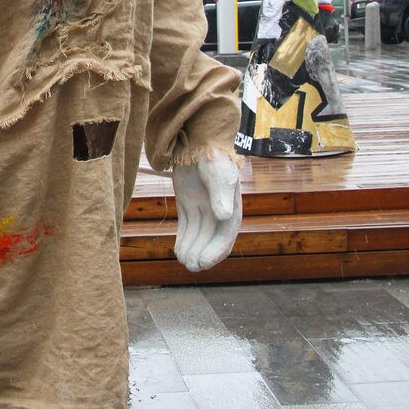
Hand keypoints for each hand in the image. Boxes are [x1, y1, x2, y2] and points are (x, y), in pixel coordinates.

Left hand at [172, 150, 241, 271]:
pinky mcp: (188, 203)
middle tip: (190, 266)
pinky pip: (187, 227)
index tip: (204, 263)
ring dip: (191, 249)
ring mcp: (202, 208)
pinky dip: (183, 240)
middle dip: (202, 254)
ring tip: (182, 260)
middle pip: (211, 239)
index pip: (225, 236)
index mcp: (231, 208)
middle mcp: (218, 211)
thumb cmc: (213, 158)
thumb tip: (223, 216)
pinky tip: (177, 251)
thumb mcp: (219, 175)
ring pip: (198, 235)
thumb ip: (221, 196)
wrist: (198, 142)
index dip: (216, 251)